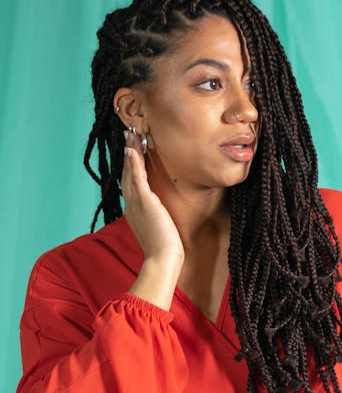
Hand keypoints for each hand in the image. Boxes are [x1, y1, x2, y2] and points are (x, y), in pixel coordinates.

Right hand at [121, 130, 184, 261]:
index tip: (130, 152)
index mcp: (133, 211)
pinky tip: (132, 150)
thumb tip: (160, 215)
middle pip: (126, 174)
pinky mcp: (144, 202)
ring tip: (131, 135)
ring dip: (130, 152)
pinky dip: (133, 163)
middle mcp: (131, 205)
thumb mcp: (158, 229)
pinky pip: (136, 178)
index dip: (129, 167)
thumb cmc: (163, 249)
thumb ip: (155, 219)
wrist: (162, 258)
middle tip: (128, 136)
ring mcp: (136, 203)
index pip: (130, 184)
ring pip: (130, 172)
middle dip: (128, 154)